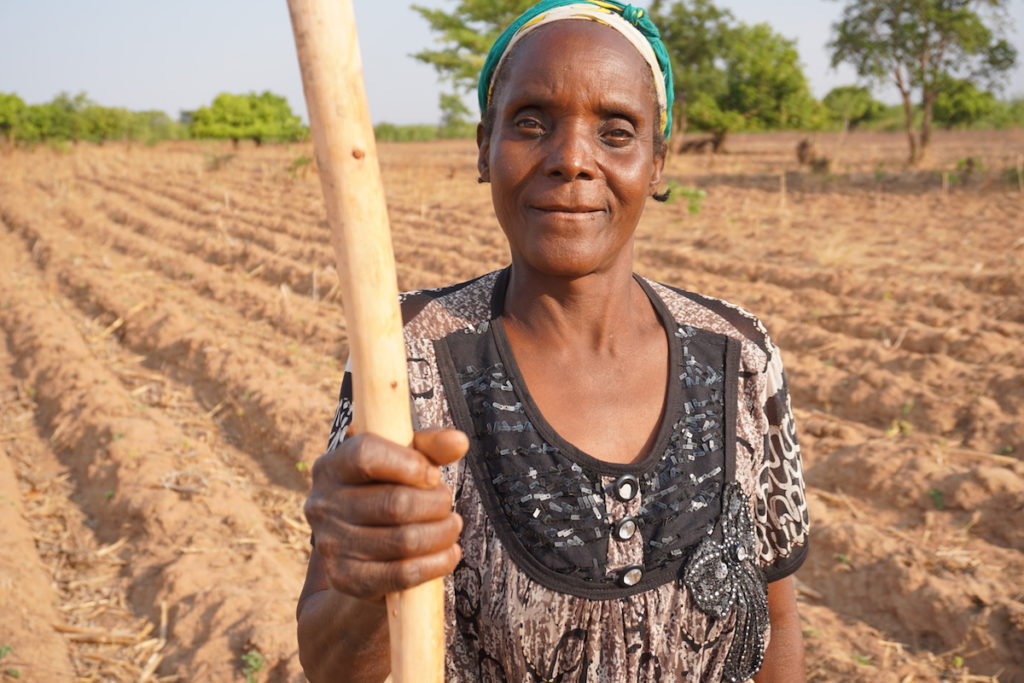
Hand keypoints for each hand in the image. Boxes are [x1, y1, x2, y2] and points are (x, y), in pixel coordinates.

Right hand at [304, 428, 468, 601]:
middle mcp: (323, 505)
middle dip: (436, 503)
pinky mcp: (347, 579)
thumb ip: (429, 446)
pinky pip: (403, 574)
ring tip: (451, 526)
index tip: (432, 474)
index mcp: (331, 466)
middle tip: (446, 503)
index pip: (366, 455)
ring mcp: (332, 545)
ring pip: (404, 540)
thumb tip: (458, 442)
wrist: (358, 552)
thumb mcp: (402, 463)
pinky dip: (436, 563)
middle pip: (394, 503)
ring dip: (442, 533)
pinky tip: (449, 553)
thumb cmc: (385, 493)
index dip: (410, 464)